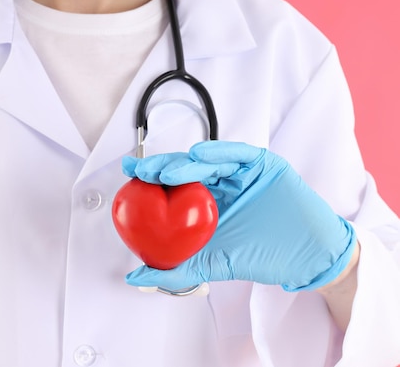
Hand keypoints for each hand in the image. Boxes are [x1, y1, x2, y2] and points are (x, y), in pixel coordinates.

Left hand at [122, 141, 356, 291]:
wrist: (305, 259)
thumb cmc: (259, 257)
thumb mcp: (210, 264)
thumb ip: (175, 270)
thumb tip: (134, 278)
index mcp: (205, 202)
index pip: (173, 185)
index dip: (151, 178)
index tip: (128, 176)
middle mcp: (220, 182)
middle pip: (186, 169)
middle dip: (162, 168)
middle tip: (141, 172)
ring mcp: (241, 172)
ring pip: (208, 161)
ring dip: (184, 164)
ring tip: (164, 172)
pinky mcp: (263, 165)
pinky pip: (238, 154)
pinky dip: (218, 154)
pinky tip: (198, 156)